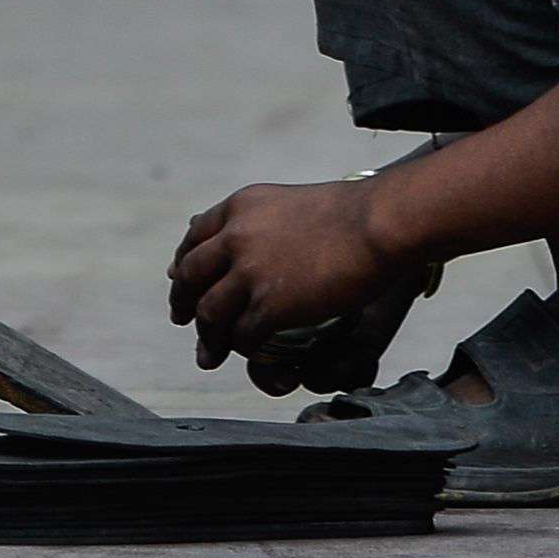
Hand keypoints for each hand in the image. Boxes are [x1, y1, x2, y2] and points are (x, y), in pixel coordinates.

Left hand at [167, 179, 395, 374]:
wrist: (377, 224)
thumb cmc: (348, 213)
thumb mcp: (287, 202)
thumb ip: (258, 219)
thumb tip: (238, 232)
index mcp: (240, 208)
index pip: (195, 236)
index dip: (185, 262)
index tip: (180, 279)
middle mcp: (236, 236)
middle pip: (192, 276)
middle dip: (183, 302)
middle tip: (181, 320)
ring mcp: (250, 271)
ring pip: (210, 312)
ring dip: (208, 338)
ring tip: (209, 355)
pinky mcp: (270, 304)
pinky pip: (243, 335)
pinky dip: (244, 348)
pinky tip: (252, 354)